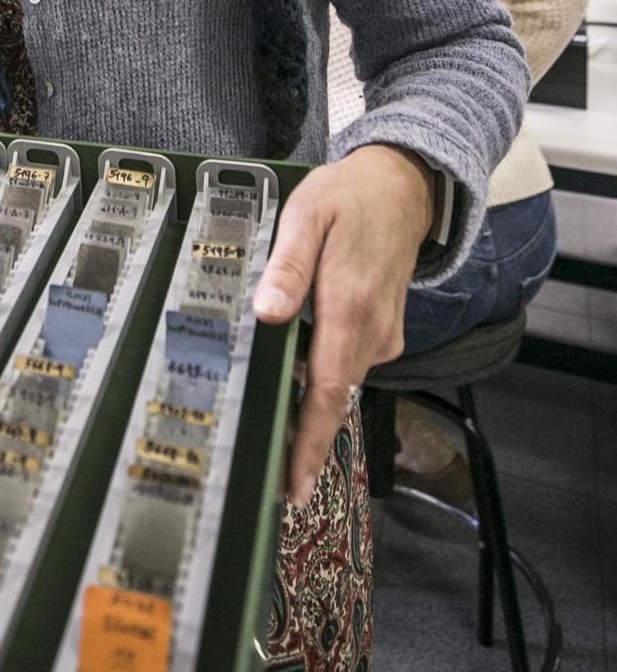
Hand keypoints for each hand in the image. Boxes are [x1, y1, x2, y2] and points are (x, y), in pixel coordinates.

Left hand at [253, 144, 434, 506]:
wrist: (403, 187)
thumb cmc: (350, 197)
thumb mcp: (307, 215)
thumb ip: (286, 265)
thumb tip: (267, 311)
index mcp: (349, 306)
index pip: (326, 390)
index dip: (308, 442)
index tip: (294, 485)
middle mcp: (372, 330)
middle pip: (331, 397)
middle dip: (303, 438)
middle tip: (270, 478)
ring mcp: (382, 333)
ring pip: (339, 381)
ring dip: (311, 407)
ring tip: (275, 435)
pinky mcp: (383, 331)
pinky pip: (348, 363)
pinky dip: (324, 376)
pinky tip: (296, 375)